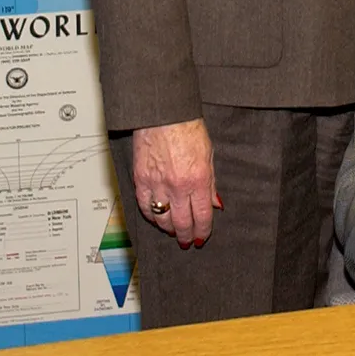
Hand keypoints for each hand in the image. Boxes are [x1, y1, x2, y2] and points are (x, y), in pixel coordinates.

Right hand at [130, 118, 219, 247]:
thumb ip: (210, 182)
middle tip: (187, 241)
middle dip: (186, 235)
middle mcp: (177, 186)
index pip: (201, 215)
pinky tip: (157, 218)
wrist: (164, 115)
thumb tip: (214, 204)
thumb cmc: (188, 129)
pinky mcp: (141, 181)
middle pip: (181, 222)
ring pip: (162, 219)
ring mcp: (157, 185)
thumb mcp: (209, 154)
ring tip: (174, 231)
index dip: (202, 230)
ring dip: (169, 229)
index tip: (202, 237)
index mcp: (198, 179)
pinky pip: (145, 208)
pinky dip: (151, 216)